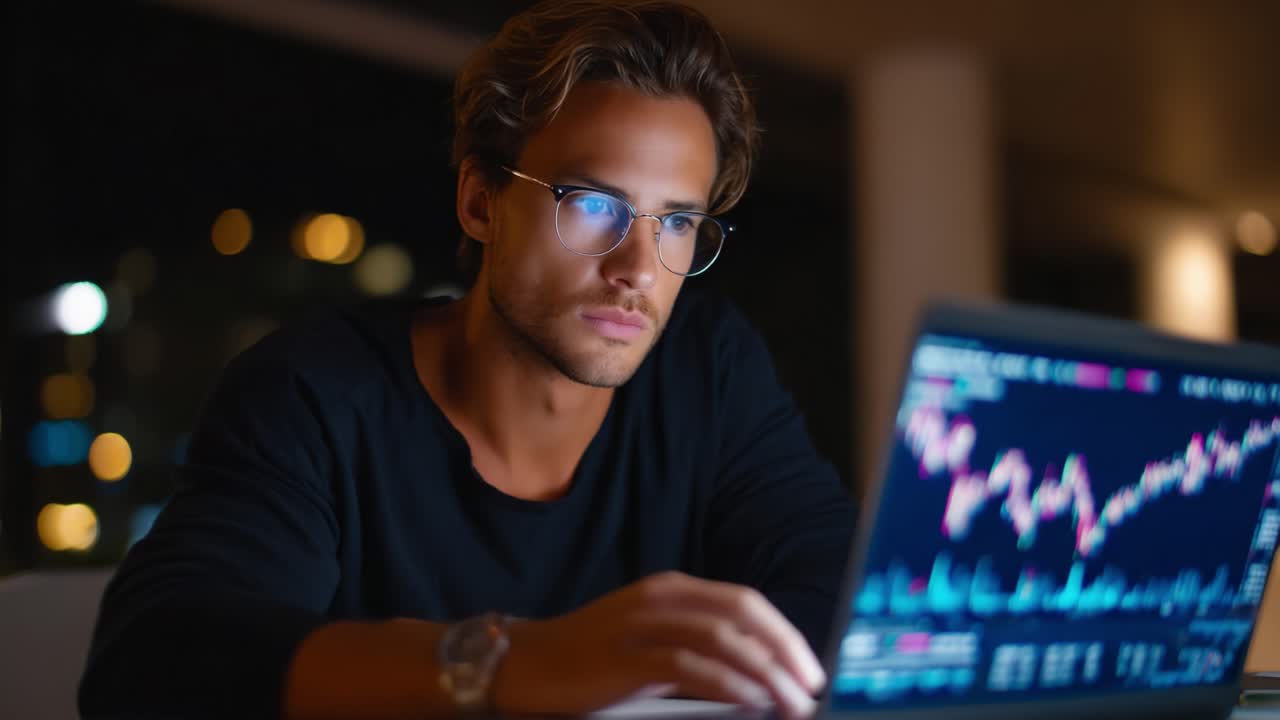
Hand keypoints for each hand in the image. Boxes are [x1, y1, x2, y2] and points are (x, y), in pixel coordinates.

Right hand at [490, 571, 825, 718]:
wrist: (525, 664)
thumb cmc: (595, 658)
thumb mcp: (654, 644)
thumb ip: (702, 650)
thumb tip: (761, 676)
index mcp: (674, 589)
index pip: (744, 601)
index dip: (784, 632)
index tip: (811, 666)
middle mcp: (661, 597)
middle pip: (741, 611)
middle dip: (784, 648)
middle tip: (811, 685)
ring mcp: (640, 624)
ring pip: (720, 637)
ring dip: (764, 671)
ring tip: (790, 702)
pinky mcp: (623, 657)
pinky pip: (687, 665)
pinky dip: (726, 683)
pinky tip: (749, 701)